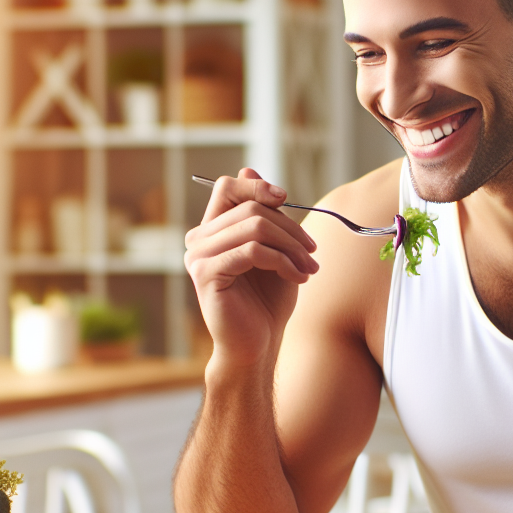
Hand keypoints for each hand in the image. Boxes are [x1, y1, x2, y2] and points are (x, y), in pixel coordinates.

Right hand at [185, 169, 319, 366]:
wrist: (258, 344)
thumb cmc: (266, 301)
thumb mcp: (274, 250)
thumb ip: (263, 215)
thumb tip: (250, 168)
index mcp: (212, 230)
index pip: (226, 187)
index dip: (256, 185)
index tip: (285, 199)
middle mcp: (199, 240)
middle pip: (250, 207)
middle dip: (290, 228)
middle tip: (313, 252)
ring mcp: (198, 257)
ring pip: (254, 227)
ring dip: (292, 246)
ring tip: (309, 268)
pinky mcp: (207, 275)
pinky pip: (252, 251)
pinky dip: (282, 261)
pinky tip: (298, 278)